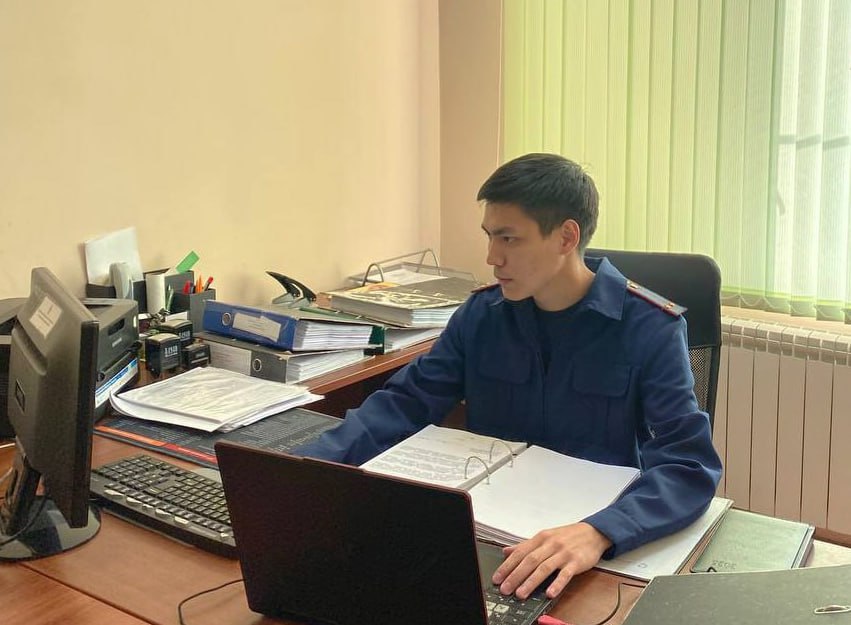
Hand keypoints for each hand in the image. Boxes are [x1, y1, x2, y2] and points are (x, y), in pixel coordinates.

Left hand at [491, 522, 611, 599]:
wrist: (593, 532)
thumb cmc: (568, 536)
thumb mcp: (545, 537)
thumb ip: (525, 545)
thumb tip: (506, 551)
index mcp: (540, 538)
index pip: (520, 552)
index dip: (507, 566)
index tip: (497, 578)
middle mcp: (550, 544)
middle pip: (530, 561)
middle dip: (515, 576)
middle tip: (505, 589)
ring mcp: (563, 553)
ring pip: (544, 568)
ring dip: (531, 582)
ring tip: (521, 593)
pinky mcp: (576, 562)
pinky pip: (565, 574)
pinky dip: (556, 583)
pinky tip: (549, 592)